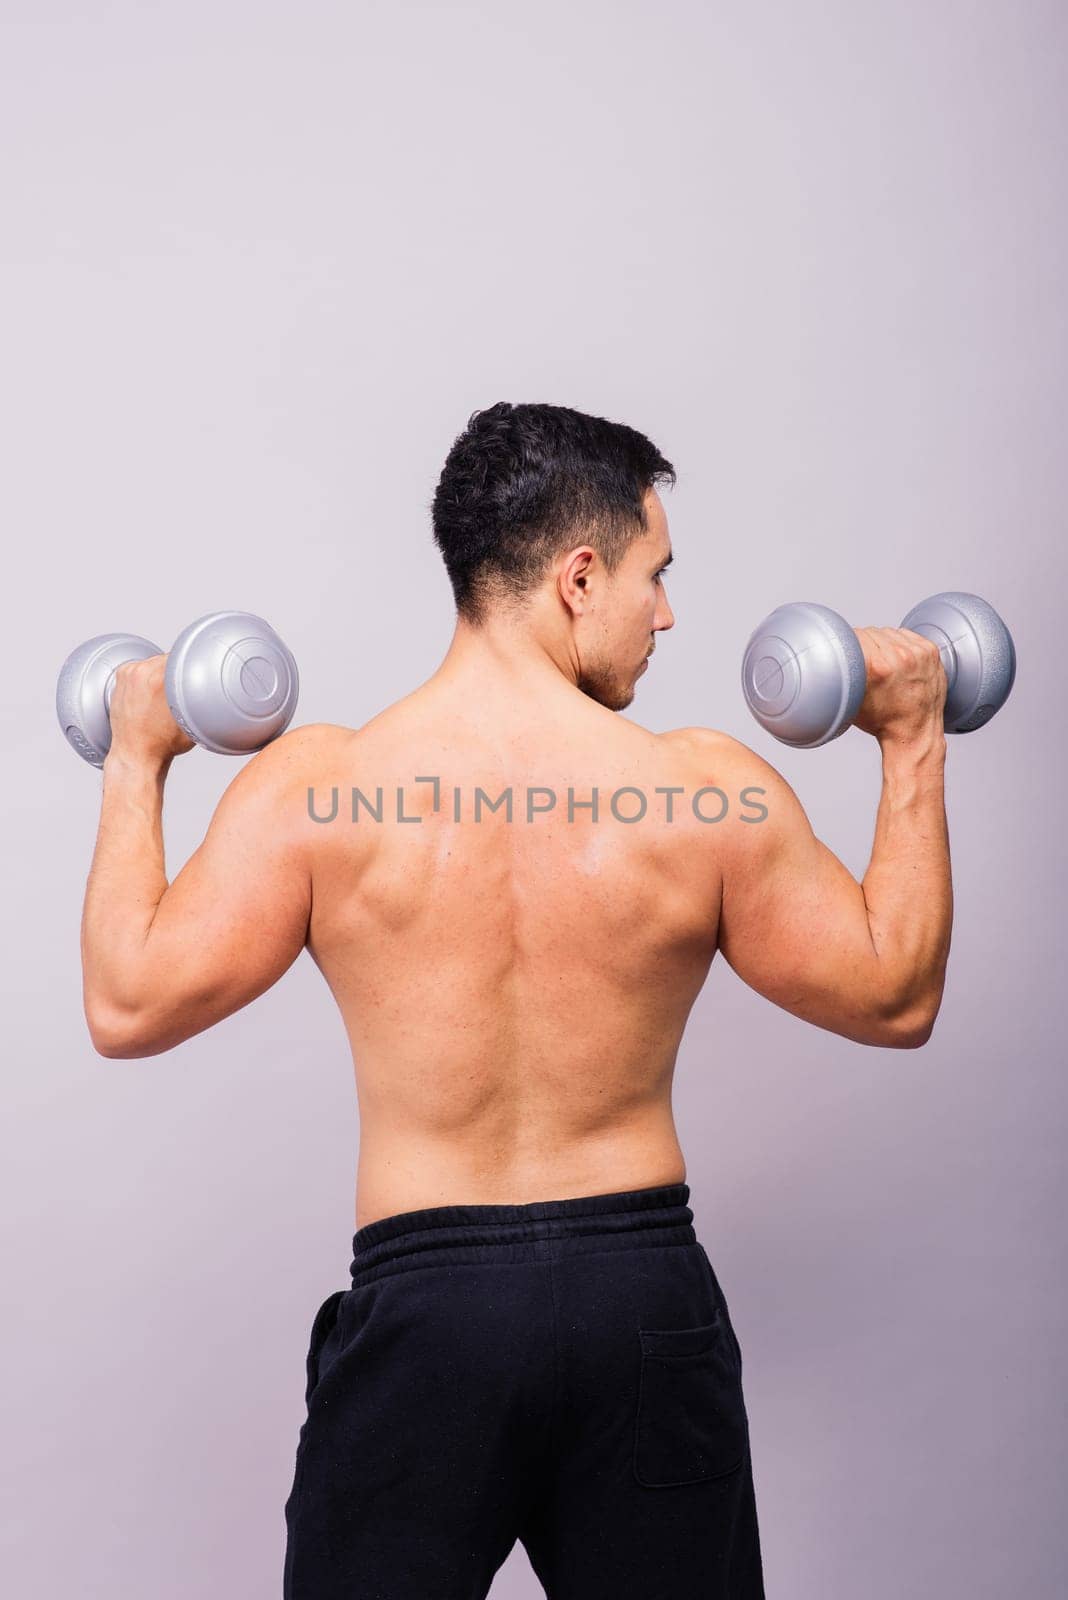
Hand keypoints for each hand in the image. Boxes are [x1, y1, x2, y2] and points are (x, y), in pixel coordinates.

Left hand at [106, 654, 195, 764]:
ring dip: (161, 672)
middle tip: (179, 689)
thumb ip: (198, 697)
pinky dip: (147, 676)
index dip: (190, 664)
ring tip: (163, 694)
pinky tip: (151, 693)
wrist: (136, 754)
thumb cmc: (163, 743)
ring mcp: (128, 674)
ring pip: (154, 662)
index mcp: (159, 679)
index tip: (194, 673)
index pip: (182, 656)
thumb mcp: (192, 720)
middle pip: (167, 658)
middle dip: (175, 670)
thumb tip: (211, 685)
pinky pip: (141, 668)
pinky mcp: (120, 677)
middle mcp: (141, 672)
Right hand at [852, 626, 947, 745]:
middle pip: (871, 632)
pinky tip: (897, 660)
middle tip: (865, 662)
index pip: (856, 636)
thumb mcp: (852, 700)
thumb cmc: (884, 722)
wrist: (915, 733)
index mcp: (878, 667)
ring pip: (888, 632)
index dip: (847, 643)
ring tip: (882, 663)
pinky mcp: (930, 651)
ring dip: (882, 642)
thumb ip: (843, 673)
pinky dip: (899, 643)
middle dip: (865, 645)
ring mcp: (918, 653)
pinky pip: (906, 635)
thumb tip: (834, 652)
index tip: (846, 651)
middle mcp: (900, 657)